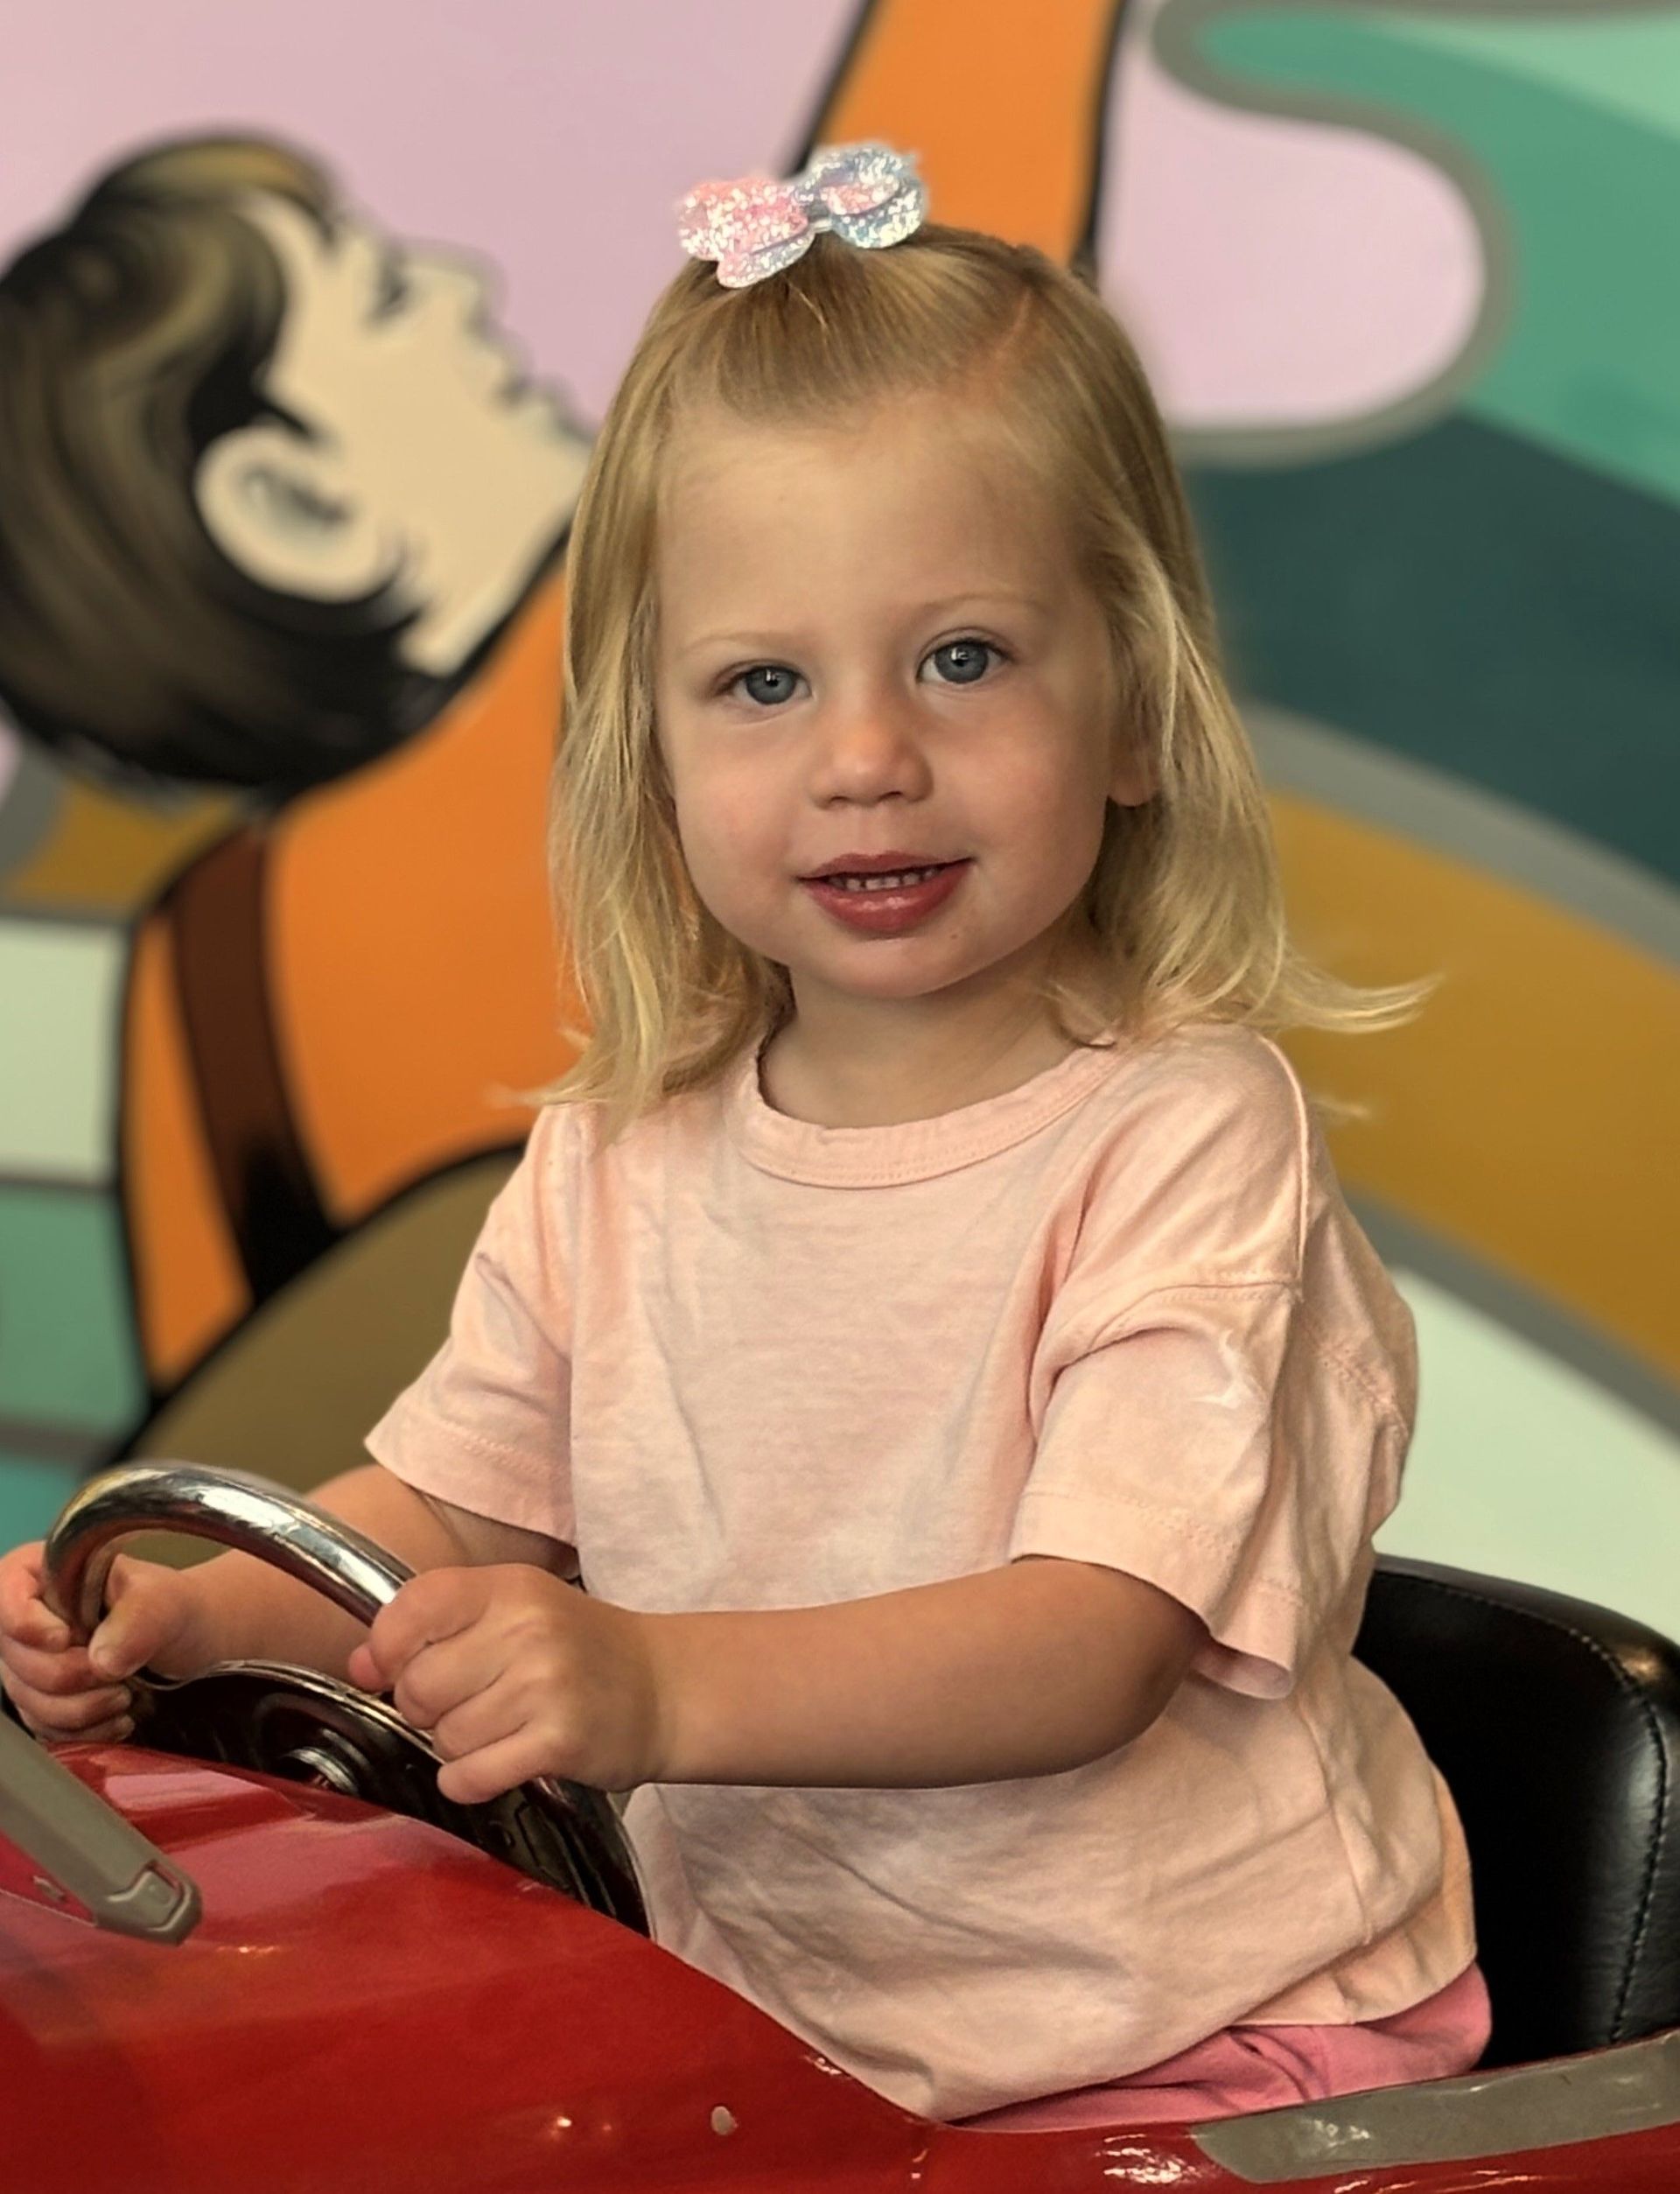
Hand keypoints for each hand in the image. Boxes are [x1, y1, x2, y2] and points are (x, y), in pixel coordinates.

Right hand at [0, 1541, 203, 1742]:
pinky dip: (81, 1730)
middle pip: (15, 1657)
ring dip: (79, 1709)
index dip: (25, 1623)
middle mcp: (31, 1615)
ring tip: (124, 1697)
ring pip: (28, 1698)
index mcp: (50, 1573)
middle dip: (69, 1675)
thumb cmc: (171, 1609)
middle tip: (116, 1674)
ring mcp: (32, 1660)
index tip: (65, 1639)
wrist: (186, 1641)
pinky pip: (44, 1725)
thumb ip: (138, 1619)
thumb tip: (101, 1660)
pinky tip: (117, 1719)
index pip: (6, 1593)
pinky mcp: (43, 1699)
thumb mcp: (167, 1601)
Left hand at [345, 1565, 665, 1803]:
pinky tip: (501, 1760)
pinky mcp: (558, 1743)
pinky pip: (468, 1776)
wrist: (664, 1688)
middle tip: (466, 1701)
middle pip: (417, 1686)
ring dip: (456, 1745)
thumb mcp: (514, 1609)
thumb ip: (435, 1624)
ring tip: (498, 1727)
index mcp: (510, 1587)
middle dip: (425, 1707)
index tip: (393, 1667)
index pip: (412, 1609)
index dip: (386, 1648)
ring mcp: (545, 1686)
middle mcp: (527, 1630)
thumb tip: (358, 1663)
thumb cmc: (579, 1649)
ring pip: (442, 1737)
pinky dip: (470, 1779)